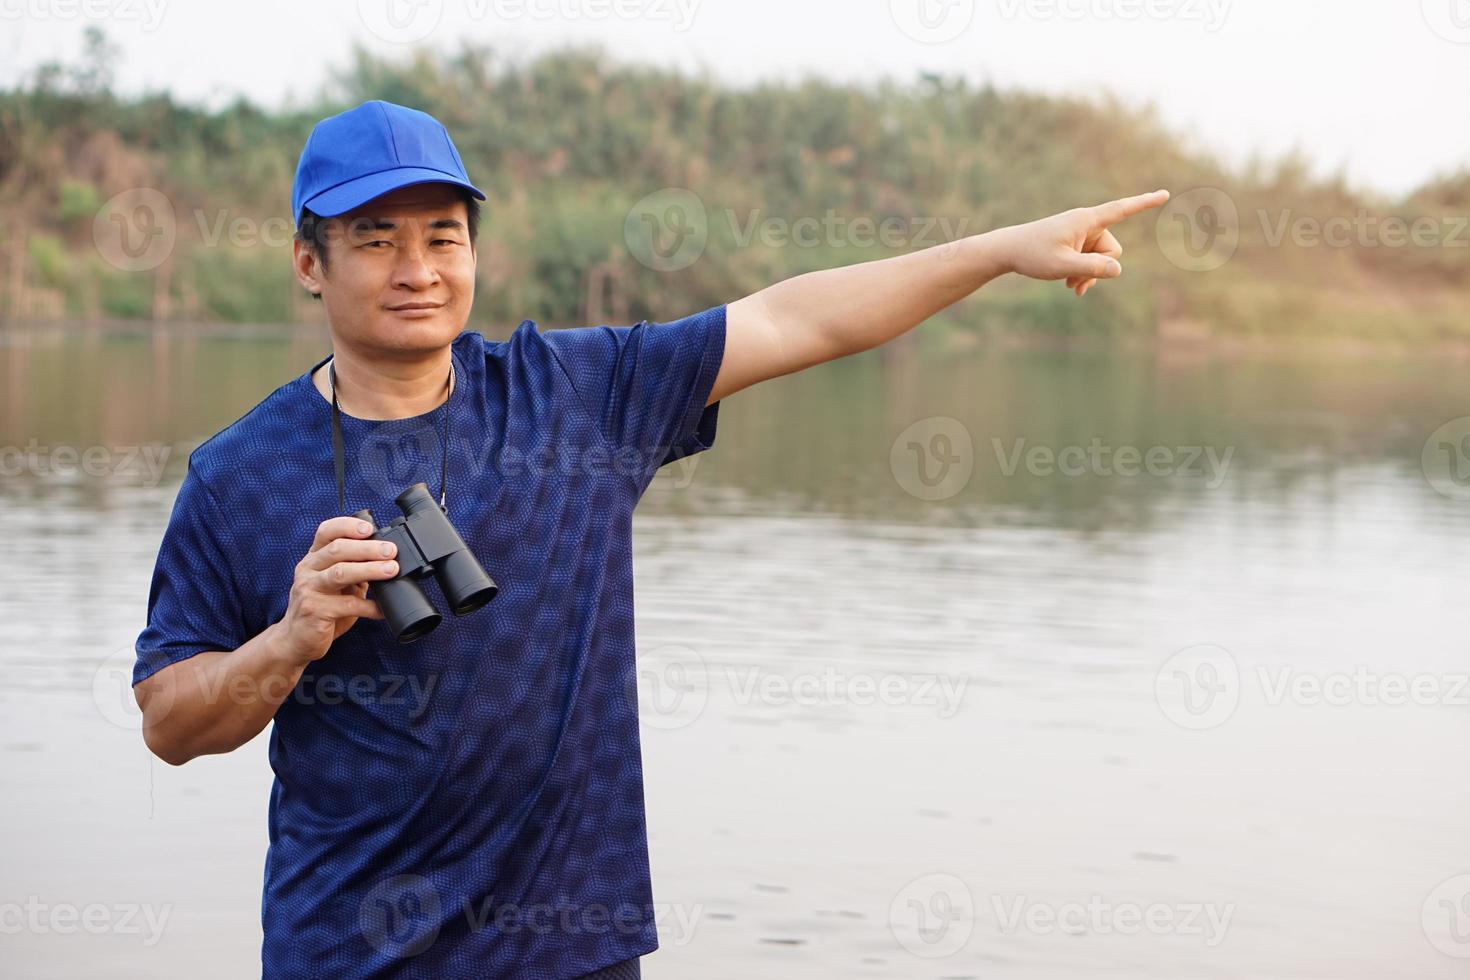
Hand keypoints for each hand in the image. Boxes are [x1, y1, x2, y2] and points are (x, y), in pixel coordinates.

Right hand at [273, 516, 397, 665]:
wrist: (296, 639)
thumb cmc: (321, 607)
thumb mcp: (336, 583)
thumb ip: (355, 569)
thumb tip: (387, 559)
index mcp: (314, 557)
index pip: (327, 531)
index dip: (348, 525)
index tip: (370, 528)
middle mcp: (308, 569)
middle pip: (338, 550)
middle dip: (368, 548)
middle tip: (391, 551)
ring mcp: (309, 589)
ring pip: (340, 573)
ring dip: (370, 569)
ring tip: (391, 570)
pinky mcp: (315, 611)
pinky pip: (347, 605)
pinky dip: (370, 606)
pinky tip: (383, 608)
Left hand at [993, 189, 1169, 296]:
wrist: (1008, 251)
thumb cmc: (1032, 254)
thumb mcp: (1063, 265)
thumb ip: (1092, 268)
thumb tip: (1118, 269)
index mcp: (1086, 220)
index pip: (1121, 209)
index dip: (1144, 203)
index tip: (1164, 194)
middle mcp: (1086, 224)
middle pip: (1111, 249)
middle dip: (1099, 269)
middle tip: (1074, 283)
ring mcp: (1081, 235)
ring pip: (1101, 258)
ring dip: (1089, 274)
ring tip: (1069, 286)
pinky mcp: (1075, 244)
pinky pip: (1091, 260)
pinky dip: (1083, 273)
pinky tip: (1069, 285)